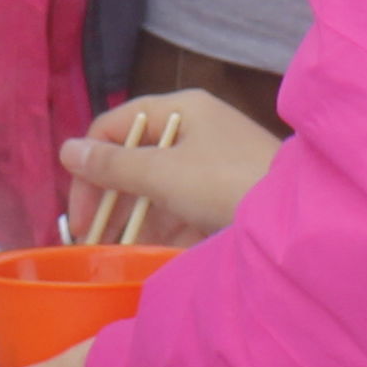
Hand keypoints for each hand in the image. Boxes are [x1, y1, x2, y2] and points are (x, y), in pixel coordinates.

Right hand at [61, 90, 279, 241]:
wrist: (300, 219)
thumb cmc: (227, 183)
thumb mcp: (163, 173)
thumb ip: (113, 165)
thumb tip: (67, 150)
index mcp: (182, 109)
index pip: (115, 127)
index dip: (89, 167)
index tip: (80, 214)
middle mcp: (197, 130)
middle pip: (136, 159)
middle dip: (111, 200)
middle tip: (92, 240)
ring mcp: (214, 165)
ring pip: (158, 189)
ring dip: (134, 221)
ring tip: (116, 255)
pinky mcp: (227, 196)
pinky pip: (183, 210)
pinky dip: (164, 232)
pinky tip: (148, 257)